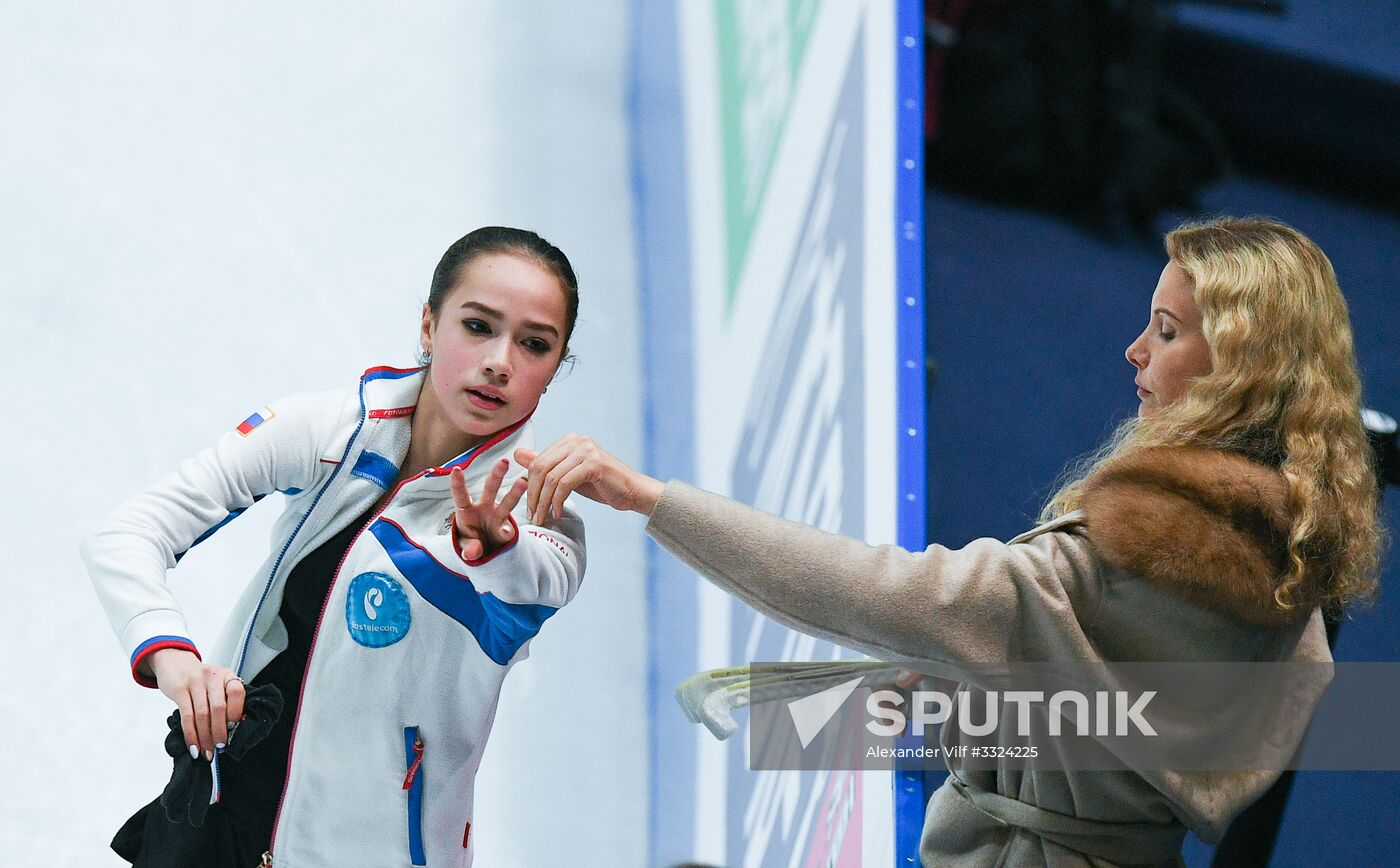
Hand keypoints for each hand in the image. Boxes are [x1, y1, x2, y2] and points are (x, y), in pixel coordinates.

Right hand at [149, 649, 245, 760]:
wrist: (174, 662)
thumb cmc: (200, 679)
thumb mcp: (217, 683)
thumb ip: (227, 700)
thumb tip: (236, 726)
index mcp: (227, 675)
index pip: (237, 693)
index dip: (236, 714)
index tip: (234, 732)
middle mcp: (213, 676)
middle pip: (219, 708)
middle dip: (220, 732)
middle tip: (219, 748)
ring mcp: (195, 682)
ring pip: (202, 715)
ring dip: (205, 737)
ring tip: (207, 752)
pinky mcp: (179, 689)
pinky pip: (186, 716)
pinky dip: (191, 734)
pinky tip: (193, 746)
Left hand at [450, 459, 527, 560]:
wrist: (485, 551)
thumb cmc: (470, 543)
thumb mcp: (464, 547)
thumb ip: (467, 549)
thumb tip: (473, 551)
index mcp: (466, 510)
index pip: (461, 495)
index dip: (458, 483)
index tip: (456, 470)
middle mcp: (484, 508)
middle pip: (490, 489)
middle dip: (497, 475)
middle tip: (504, 462)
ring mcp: (497, 516)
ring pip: (507, 502)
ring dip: (515, 492)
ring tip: (523, 482)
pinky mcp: (507, 528)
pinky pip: (507, 529)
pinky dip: (505, 532)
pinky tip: (504, 534)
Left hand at [514, 433, 664, 523]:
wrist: (632, 491)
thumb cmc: (601, 485)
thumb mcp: (568, 476)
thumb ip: (545, 466)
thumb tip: (518, 455)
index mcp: (569, 440)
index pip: (538, 461)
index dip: (530, 486)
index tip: (529, 507)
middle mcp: (577, 440)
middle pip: (541, 468)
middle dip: (534, 495)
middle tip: (533, 515)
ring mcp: (586, 450)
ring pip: (552, 477)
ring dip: (544, 502)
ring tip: (543, 518)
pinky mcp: (594, 463)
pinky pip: (565, 483)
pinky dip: (558, 501)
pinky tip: (558, 513)